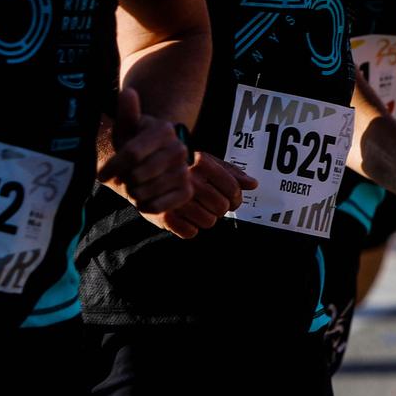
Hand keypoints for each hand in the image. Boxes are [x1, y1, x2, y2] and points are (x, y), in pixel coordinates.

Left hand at [97, 87, 194, 215]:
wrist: (152, 162)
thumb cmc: (134, 144)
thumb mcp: (126, 128)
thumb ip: (126, 112)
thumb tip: (128, 93)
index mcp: (164, 130)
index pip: (131, 153)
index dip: (113, 167)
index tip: (102, 175)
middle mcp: (179, 149)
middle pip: (137, 175)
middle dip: (124, 180)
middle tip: (124, 178)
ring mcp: (184, 171)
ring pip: (145, 191)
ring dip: (133, 193)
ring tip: (134, 186)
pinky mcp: (186, 191)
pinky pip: (158, 206)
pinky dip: (145, 205)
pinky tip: (143, 198)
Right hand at [139, 152, 257, 239]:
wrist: (142, 171)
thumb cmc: (182, 168)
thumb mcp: (207, 163)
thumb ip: (231, 173)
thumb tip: (253, 184)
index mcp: (201, 163)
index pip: (232, 188)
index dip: (236, 197)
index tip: (231, 198)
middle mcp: (189, 179)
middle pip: (222, 207)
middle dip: (220, 209)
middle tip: (211, 204)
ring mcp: (176, 197)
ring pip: (208, 222)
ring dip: (205, 218)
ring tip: (196, 209)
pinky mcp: (164, 215)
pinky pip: (190, 233)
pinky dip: (189, 228)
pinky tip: (184, 217)